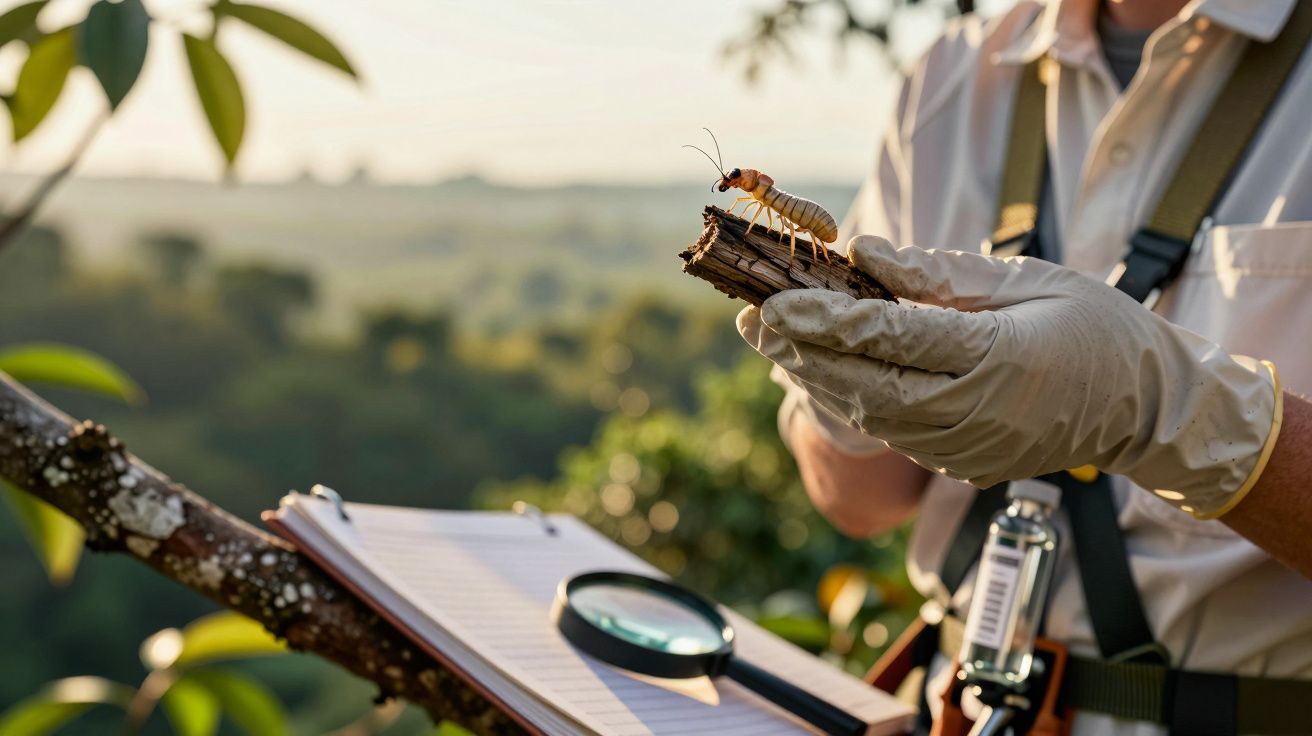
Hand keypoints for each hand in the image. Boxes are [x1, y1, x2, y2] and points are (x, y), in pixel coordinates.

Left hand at [737, 236, 1282, 518]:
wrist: (1145, 410)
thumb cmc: (1092, 327)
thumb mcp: (1025, 279)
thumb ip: (937, 273)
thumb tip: (861, 251)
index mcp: (996, 357)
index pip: (890, 337)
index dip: (825, 320)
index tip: (773, 301)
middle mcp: (972, 412)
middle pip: (862, 383)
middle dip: (798, 352)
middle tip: (747, 319)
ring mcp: (965, 447)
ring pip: (867, 415)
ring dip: (813, 377)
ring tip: (769, 340)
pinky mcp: (961, 464)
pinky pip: (890, 431)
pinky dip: (849, 399)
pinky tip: (818, 370)